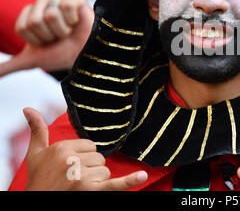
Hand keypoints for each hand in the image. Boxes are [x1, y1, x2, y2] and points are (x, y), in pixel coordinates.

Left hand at [0, 0, 93, 76]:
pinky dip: (74, 20)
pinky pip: (67, 6)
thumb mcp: (32, 61)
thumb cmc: (61, 54)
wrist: (86, 53)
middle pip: (36, 21)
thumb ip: (9, 66)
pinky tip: (77, 21)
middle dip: (51, 35)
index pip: (23, 27)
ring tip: (70, 29)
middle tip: (60, 36)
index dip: (37, 40)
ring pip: (51, 14)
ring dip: (63, 29)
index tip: (47, 43)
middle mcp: (40, 4)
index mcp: (28, 15)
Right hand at [23, 107, 147, 190]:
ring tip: (77, 188)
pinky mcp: (91, 192)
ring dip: (96, 182)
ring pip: (105, 172)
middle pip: (99, 159)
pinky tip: (142, 176)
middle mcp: (72, 160)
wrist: (36, 204)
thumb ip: (37, 130)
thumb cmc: (38, 181)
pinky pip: (115, 185)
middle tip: (73, 180)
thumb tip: (28, 108)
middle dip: (90, 169)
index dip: (83, 158)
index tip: (70, 167)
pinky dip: (130, 182)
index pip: (90, 146)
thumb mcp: (34, 155)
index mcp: (62, 148)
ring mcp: (81, 177)